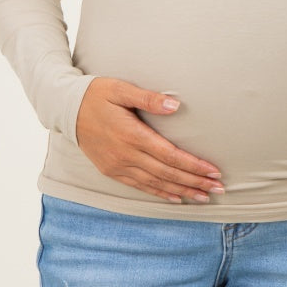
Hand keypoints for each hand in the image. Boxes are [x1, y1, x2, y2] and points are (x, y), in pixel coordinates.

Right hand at [75, 77, 224, 203]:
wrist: (66, 109)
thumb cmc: (96, 94)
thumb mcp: (121, 89)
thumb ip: (148, 98)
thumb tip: (175, 105)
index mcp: (131, 135)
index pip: (170, 155)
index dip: (193, 165)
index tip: (213, 171)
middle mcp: (126, 155)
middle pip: (167, 173)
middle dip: (194, 182)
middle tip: (219, 188)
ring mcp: (118, 165)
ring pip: (156, 183)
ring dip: (181, 191)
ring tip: (203, 197)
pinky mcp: (112, 170)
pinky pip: (140, 186)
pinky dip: (159, 193)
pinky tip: (175, 197)